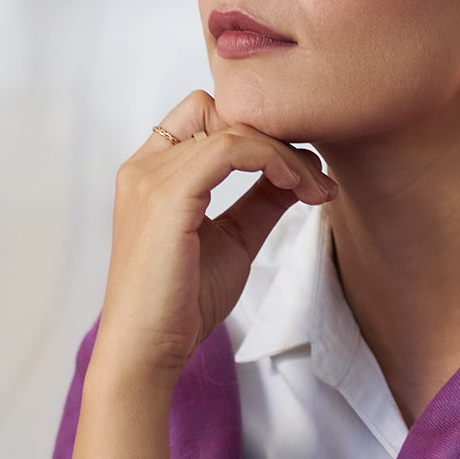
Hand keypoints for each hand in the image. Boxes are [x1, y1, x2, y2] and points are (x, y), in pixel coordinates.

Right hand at [65, 91, 333, 458]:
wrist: (148, 350)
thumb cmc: (180, 304)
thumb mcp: (233, 240)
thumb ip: (260, 202)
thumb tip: (298, 173)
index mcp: (150, 171)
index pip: (204, 115)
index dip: (255, 130)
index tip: (301, 170)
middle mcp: (144, 165)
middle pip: (218, 108)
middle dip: (272, 134)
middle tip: (313, 177)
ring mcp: (151, 176)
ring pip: (233, 128)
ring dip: (285, 152)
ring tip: (315, 188)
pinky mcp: (168, 195)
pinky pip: (232, 148)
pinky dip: (274, 160)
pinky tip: (297, 188)